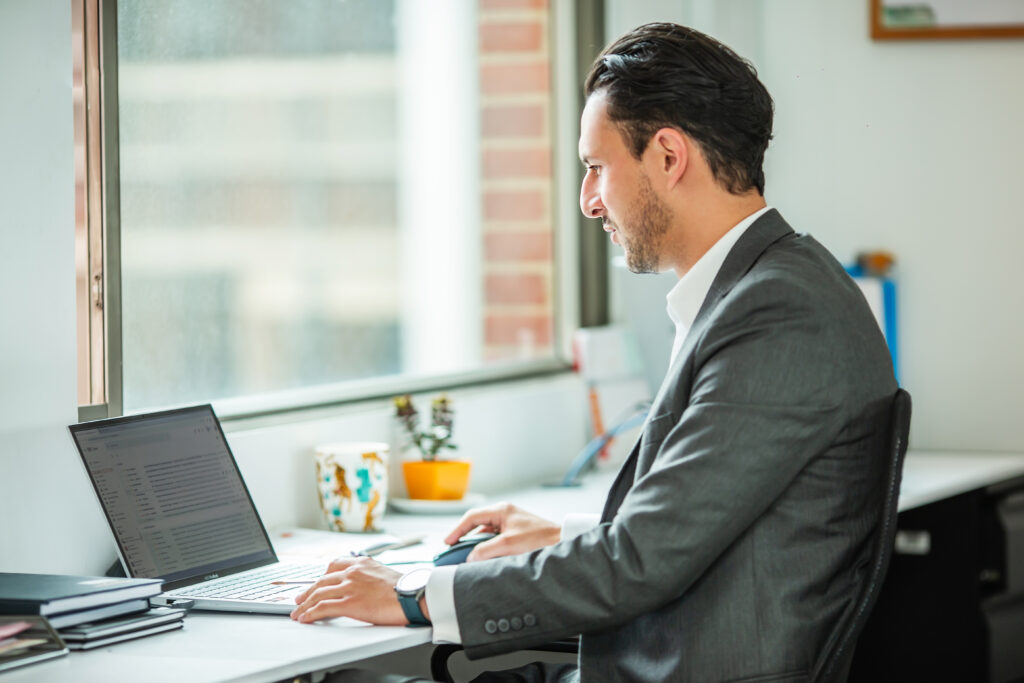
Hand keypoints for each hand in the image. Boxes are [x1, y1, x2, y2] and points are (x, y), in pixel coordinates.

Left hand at [290, 556, 408, 624]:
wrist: (413, 596)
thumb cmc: (405, 589)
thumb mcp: (385, 574)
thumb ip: (371, 576)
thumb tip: (367, 586)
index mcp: (362, 563)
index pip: (335, 564)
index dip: (322, 575)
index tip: (317, 581)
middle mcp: (353, 572)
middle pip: (322, 580)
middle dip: (308, 591)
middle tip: (300, 598)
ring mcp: (350, 587)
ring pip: (318, 594)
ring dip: (304, 604)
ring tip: (298, 612)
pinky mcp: (349, 603)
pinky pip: (323, 608)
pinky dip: (310, 613)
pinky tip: (305, 618)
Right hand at [444, 503, 559, 561]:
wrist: (561, 542)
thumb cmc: (540, 538)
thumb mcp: (509, 545)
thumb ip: (485, 550)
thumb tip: (470, 558)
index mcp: (501, 510)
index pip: (471, 517)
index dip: (457, 530)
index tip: (448, 542)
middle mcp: (505, 514)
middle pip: (477, 525)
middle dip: (465, 538)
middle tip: (454, 551)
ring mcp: (510, 524)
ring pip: (486, 534)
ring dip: (477, 545)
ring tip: (468, 558)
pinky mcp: (516, 534)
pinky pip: (495, 540)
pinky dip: (488, 549)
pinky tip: (485, 559)